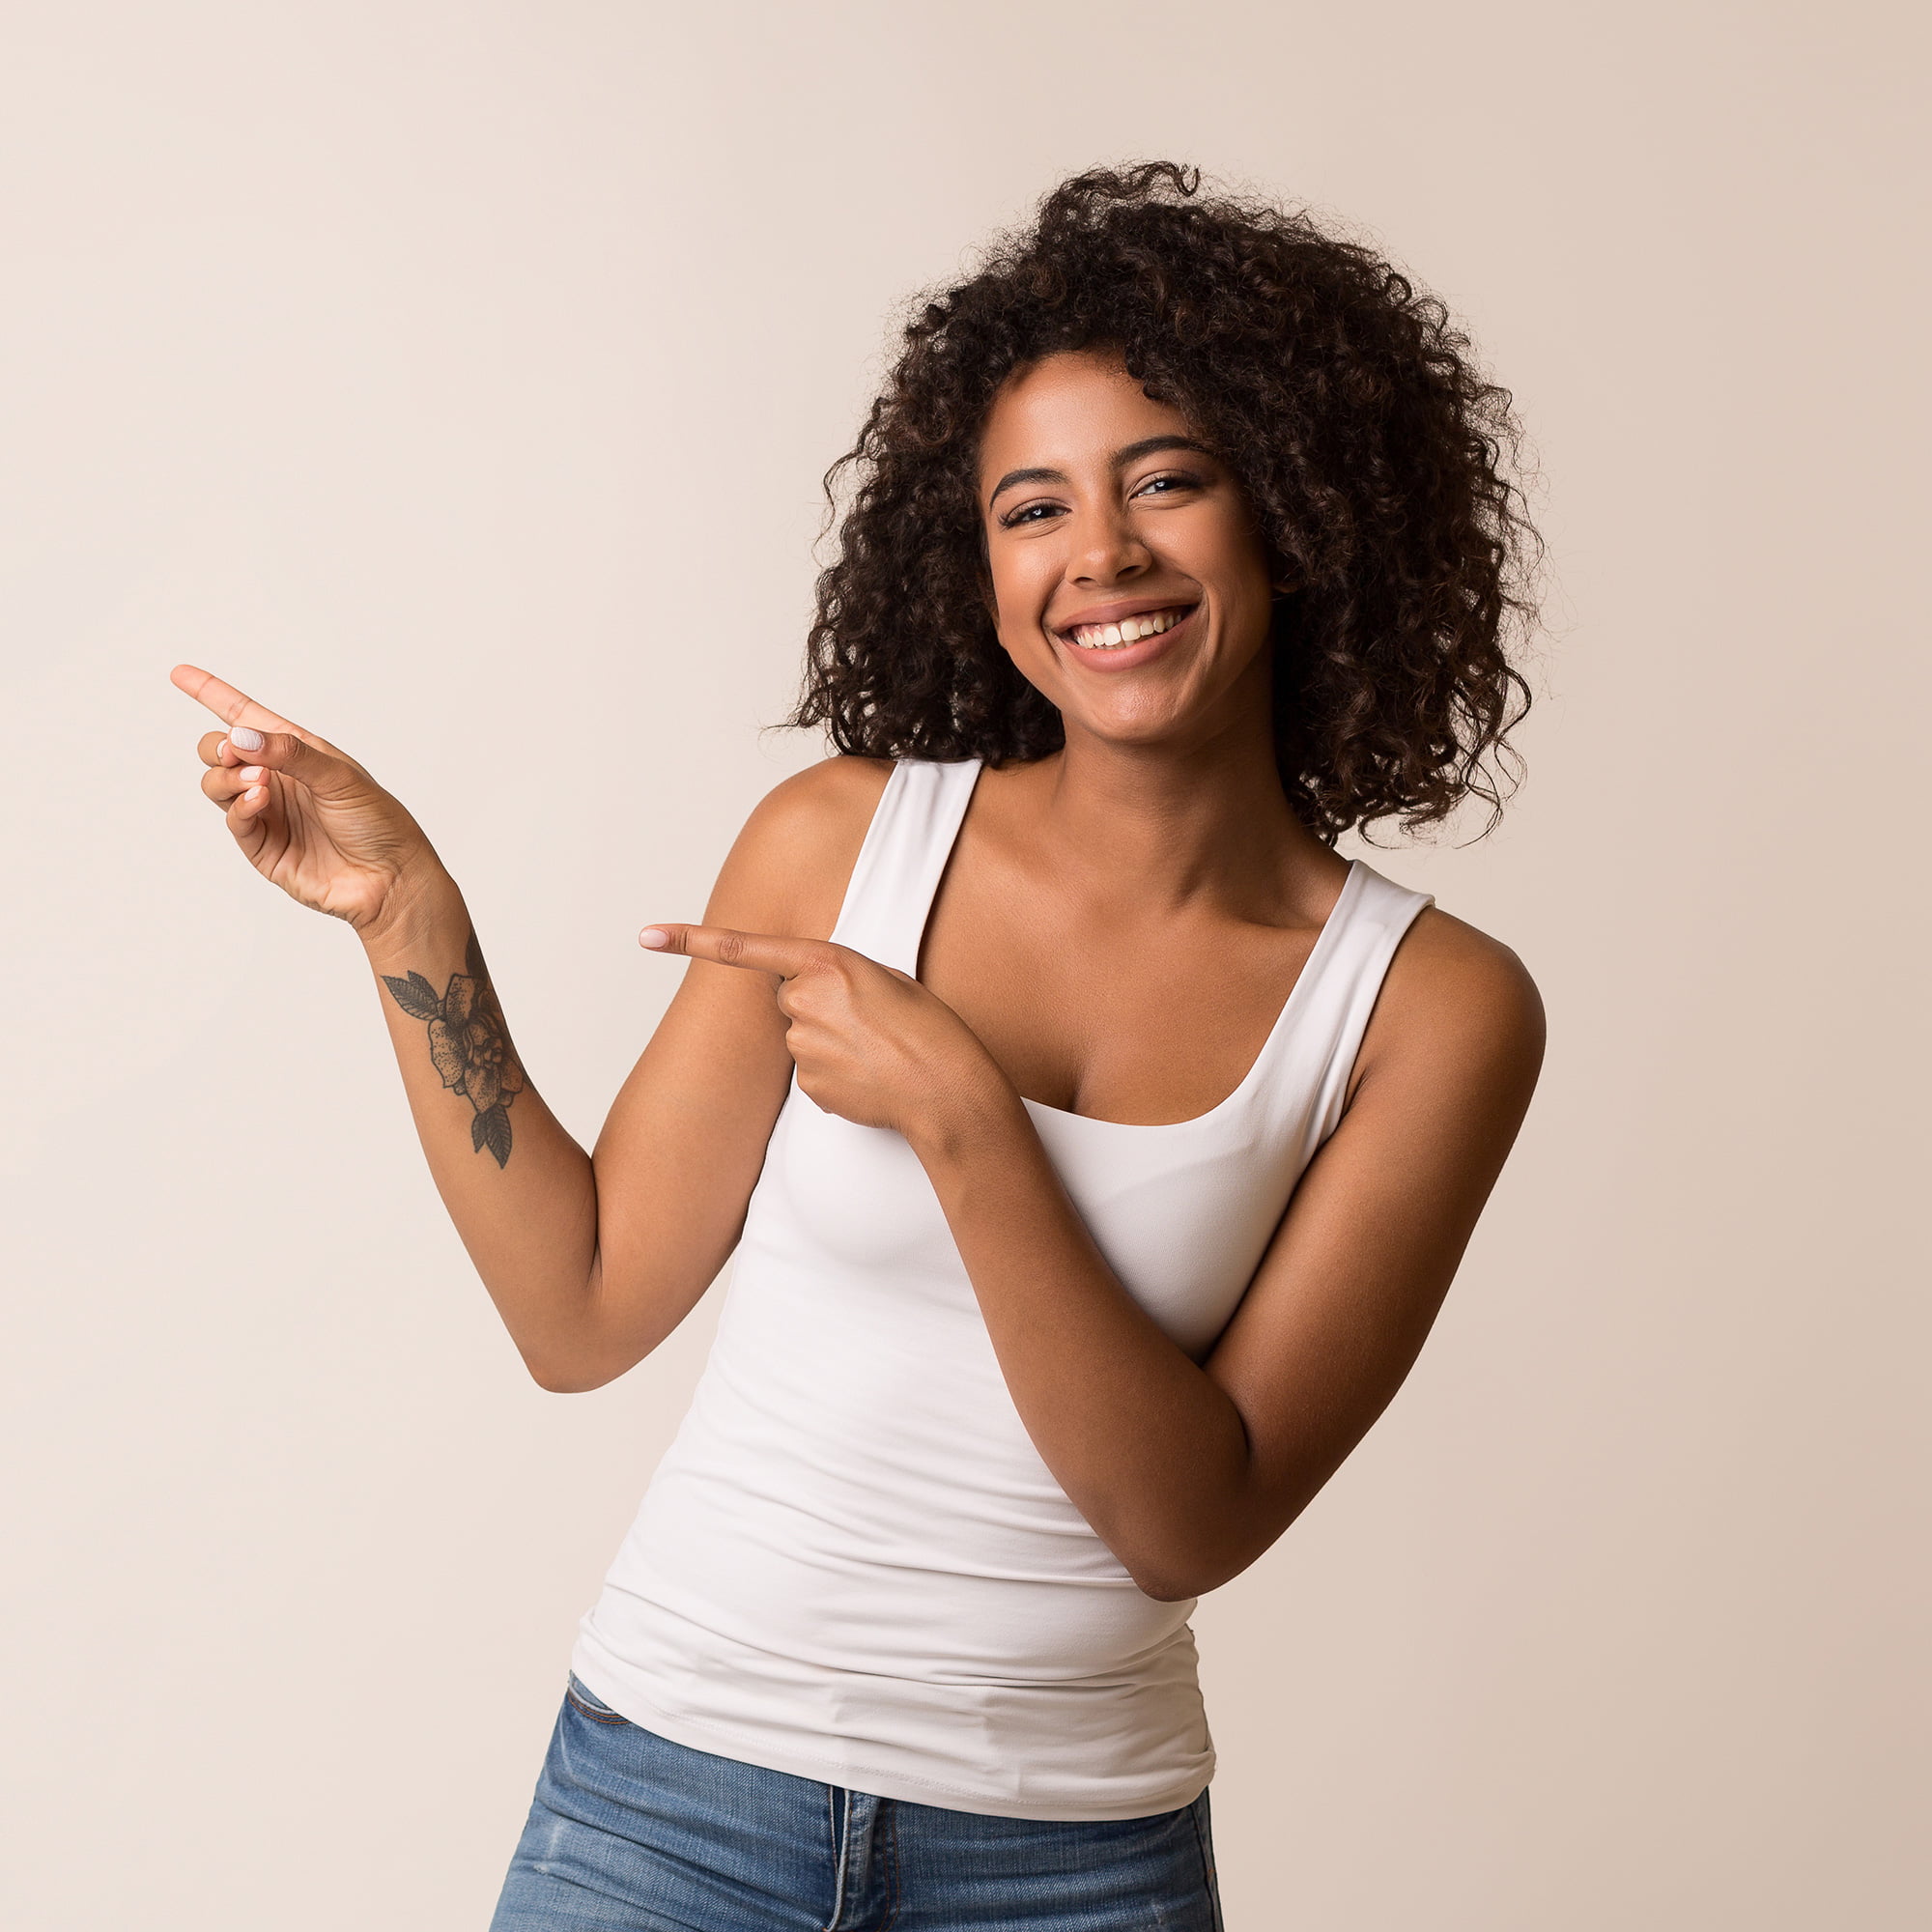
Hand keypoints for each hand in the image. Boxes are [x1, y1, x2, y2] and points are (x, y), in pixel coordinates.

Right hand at [171, 663, 447, 937]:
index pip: (246, 717)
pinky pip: (234, 819)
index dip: (212, 694)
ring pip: (217, 784)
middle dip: (218, 746)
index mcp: (298, 752)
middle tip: (236, 751)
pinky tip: (260, 799)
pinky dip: (240, 805)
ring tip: (260, 782)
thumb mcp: (341, 776)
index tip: (180, 673)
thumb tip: (241, 736)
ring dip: (228, 777)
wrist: (390, 879)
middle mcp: (278, 780)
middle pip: (220, 751)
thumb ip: (291, 753)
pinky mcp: (263, 847)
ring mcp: (268, 813)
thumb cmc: (378, 823)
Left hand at [640, 923, 1009, 1140]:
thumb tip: (805, 1002)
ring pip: (800, 1039)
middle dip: (818, 1008)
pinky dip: (835, 1075)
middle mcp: (805, 1000)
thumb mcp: (885, 980)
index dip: (691, 940)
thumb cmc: (927, 1028)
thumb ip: (837, 979)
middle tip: (866, 1022)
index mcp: (827, 961)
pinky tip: (868, 1078)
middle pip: (789, 1000)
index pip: (746, 948)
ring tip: (875, 1052)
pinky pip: (811, 1075)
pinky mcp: (808, 1085)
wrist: (946, 1087)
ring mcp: (803, 1046)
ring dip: (830, 1044)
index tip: (647, 936)